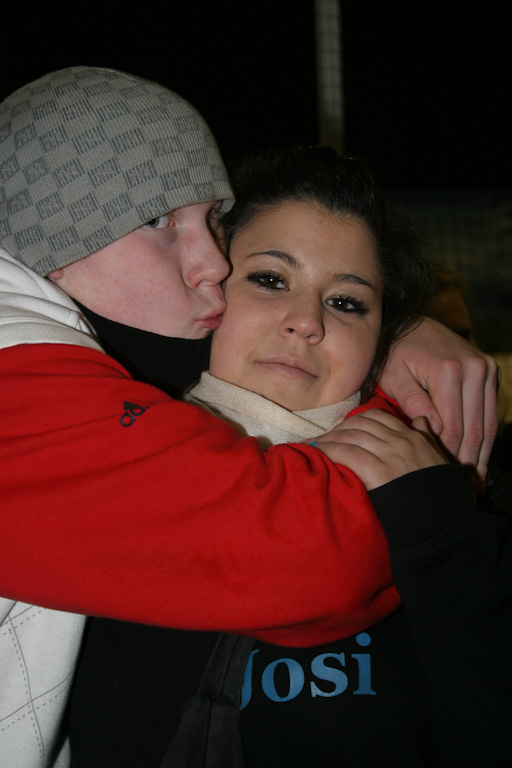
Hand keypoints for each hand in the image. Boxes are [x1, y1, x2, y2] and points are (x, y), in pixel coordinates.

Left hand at [312, 410, 446, 490]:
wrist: (444, 521)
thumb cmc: (441, 496)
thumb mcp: (439, 460)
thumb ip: (428, 438)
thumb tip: (421, 420)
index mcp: (413, 437)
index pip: (377, 418)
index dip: (354, 420)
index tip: (341, 428)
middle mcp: (400, 441)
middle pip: (359, 424)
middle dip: (337, 429)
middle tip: (322, 438)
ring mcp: (390, 454)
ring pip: (351, 436)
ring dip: (328, 439)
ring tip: (313, 445)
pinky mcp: (379, 472)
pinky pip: (348, 453)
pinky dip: (329, 450)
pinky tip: (318, 453)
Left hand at [378, 317, 498, 484]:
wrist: (408, 323)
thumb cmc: (392, 352)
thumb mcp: (393, 376)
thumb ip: (413, 402)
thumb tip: (434, 430)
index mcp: (450, 371)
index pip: (453, 426)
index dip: (448, 456)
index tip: (443, 478)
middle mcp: (475, 369)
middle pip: (476, 427)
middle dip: (469, 461)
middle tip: (466, 490)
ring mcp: (486, 369)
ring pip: (487, 422)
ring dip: (481, 453)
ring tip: (475, 482)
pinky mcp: (489, 371)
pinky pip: (489, 411)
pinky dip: (484, 435)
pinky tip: (477, 457)